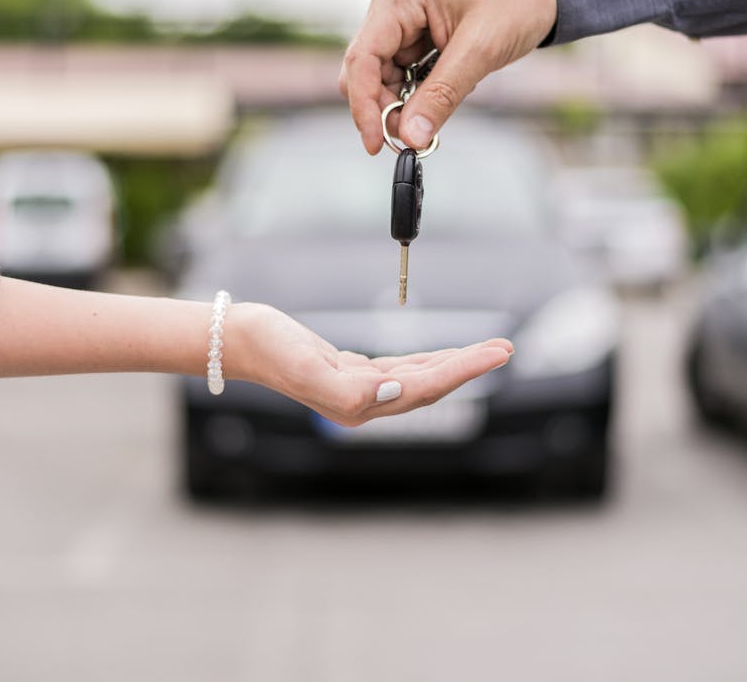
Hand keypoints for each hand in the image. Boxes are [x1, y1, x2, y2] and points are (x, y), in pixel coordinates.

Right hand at [226, 303, 512, 426]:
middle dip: (470, 366)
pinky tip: (443, 356)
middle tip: (506, 348)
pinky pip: (402, 370)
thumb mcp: (305, 366)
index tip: (496, 353)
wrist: (240, 340)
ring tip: (488, 349)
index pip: (425, 388)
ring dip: (454, 363)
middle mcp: (365, 403)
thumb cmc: (270, 349)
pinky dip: (428, 361)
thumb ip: (349, 389)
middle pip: (431, 385)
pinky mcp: (353, 374)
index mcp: (359, 405)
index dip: (464, 370)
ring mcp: (360, 390)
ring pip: (421, 378)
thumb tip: (394, 392)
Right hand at [339, 0, 557, 155]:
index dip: (364, 105)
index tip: (376, 143)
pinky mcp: (418, 32)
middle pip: (367, 69)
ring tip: (432, 119)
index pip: (363, 58)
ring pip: (384, 75)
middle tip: (411, 138)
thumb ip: (441, 95)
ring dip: (401, 103)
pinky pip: (405, 72)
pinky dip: (418, 93)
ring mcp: (404, 18)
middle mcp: (393, 3)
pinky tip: (443, 95)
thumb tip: (410, 136)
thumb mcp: (480, 50)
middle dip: (383, 107)